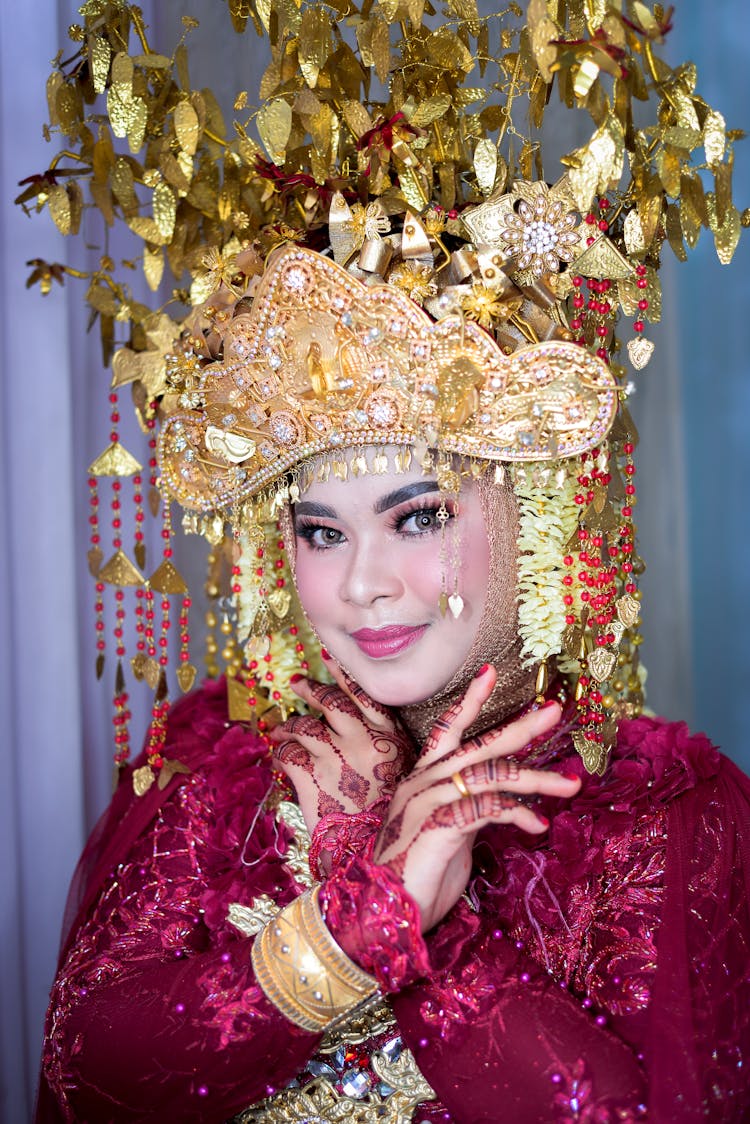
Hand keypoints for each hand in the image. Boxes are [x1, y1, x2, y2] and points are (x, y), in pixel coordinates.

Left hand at [268, 654, 413, 832]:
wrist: (374, 854)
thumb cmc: (393, 820)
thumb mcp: (408, 776)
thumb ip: (390, 750)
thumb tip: (370, 735)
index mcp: (390, 738)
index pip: (364, 695)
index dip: (344, 676)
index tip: (330, 660)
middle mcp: (363, 739)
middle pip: (331, 702)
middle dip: (311, 689)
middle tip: (297, 683)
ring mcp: (336, 755)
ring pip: (305, 726)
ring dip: (290, 726)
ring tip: (281, 730)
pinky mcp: (312, 776)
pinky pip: (288, 753)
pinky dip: (281, 753)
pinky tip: (280, 758)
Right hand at [373, 665, 580, 932]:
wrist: (383, 913)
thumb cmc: (417, 876)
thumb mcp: (448, 834)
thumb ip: (468, 810)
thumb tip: (498, 802)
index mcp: (422, 779)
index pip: (447, 729)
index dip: (469, 701)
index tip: (491, 673)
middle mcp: (424, 783)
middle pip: (480, 746)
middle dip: (520, 727)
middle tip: (554, 711)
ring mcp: (429, 801)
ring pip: (491, 776)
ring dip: (536, 779)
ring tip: (571, 784)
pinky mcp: (439, 826)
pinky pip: (487, 808)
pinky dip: (517, 814)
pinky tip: (536, 824)